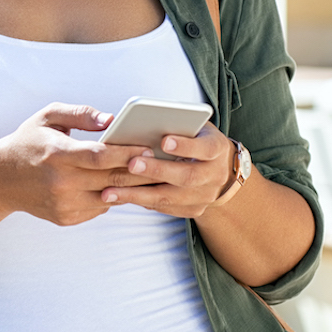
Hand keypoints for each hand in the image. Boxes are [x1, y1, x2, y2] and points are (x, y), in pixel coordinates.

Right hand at [0, 103, 155, 225]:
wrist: (2, 179)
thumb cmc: (29, 141)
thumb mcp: (48, 117)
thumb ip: (81, 114)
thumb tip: (111, 119)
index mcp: (58, 154)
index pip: (100, 156)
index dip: (127, 153)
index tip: (148, 148)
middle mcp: (61, 183)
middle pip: (111, 179)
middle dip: (140, 171)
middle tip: (162, 162)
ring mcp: (64, 204)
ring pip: (110, 197)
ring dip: (131, 187)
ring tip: (150, 174)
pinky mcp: (66, 217)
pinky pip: (99, 209)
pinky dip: (112, 197)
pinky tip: (122, 185)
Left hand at [98, 123, 234, 217]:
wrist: (220, 168)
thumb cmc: (197, 138)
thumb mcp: (195, 125)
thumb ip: (177, 124)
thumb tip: (143, 121)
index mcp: (217, 148)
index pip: (205, 148)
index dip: (186, 146)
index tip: (164, 140)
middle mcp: (215, 175)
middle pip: (187, 176)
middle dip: (157, 171)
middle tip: (131, 164)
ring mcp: (206, 195)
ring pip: (172, 197)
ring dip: (139, 194)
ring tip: (111, 191)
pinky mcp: (195, 209)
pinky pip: (166, 208)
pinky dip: (143, 202)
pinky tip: (121, 197)